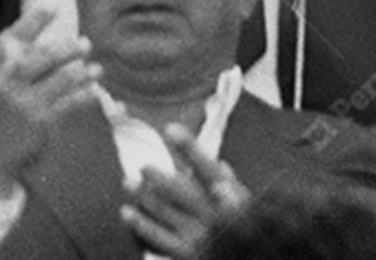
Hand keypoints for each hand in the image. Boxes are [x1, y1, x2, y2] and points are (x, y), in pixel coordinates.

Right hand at [0, 8, 98, 198]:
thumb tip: (12, 37)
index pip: (12, 39)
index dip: (33, 21)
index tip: (53, 8)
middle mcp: (4, 85)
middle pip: (42, 57)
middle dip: (66, 48)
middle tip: (85, 44)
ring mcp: (22, 104)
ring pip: (59, 79)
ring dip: (82, 71)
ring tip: (96, 69)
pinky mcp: (38, 123)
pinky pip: (67, 103)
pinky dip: (82, 95)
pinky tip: (93, 91)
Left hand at [123, 125, 250, 258]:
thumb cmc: (245, 238)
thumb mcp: (248, 213)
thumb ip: (234, 189)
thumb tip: (221, 165)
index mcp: (233, 201)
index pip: (208, 168)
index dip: (189, 147)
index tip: (170, 128)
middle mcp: (214, 217)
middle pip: (180, 190)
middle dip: (159, 176)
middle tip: (144, 166)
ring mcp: (198, 237)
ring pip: (164, 212)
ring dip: (143, 196)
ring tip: (128, 183)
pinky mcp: (186, 256)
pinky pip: (158, 238)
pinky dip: (141, 224)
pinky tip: (127, 213)